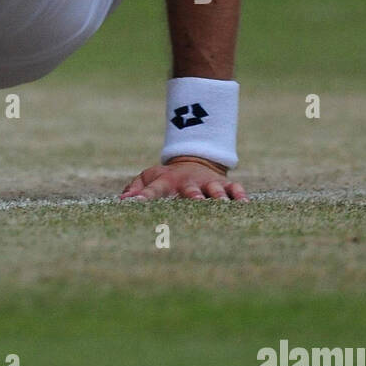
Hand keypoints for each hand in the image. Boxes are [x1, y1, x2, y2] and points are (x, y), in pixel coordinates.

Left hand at [119, 156, 248, 201]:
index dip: (144, 196)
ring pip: (215, 190)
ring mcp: (208, 183)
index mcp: (167, 181)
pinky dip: (239, 196)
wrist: (196, 161)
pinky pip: (235, 189)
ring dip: (218, 197)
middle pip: (190, 190)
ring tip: (222, 205)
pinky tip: (244, 205)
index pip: (154, 189)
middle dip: (192, 196)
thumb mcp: (150, 176)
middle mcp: (189, 182)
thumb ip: (136, 187)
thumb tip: (121, 201)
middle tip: (193, 201)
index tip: (135, 204)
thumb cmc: (168, 177)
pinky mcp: (226, 185)